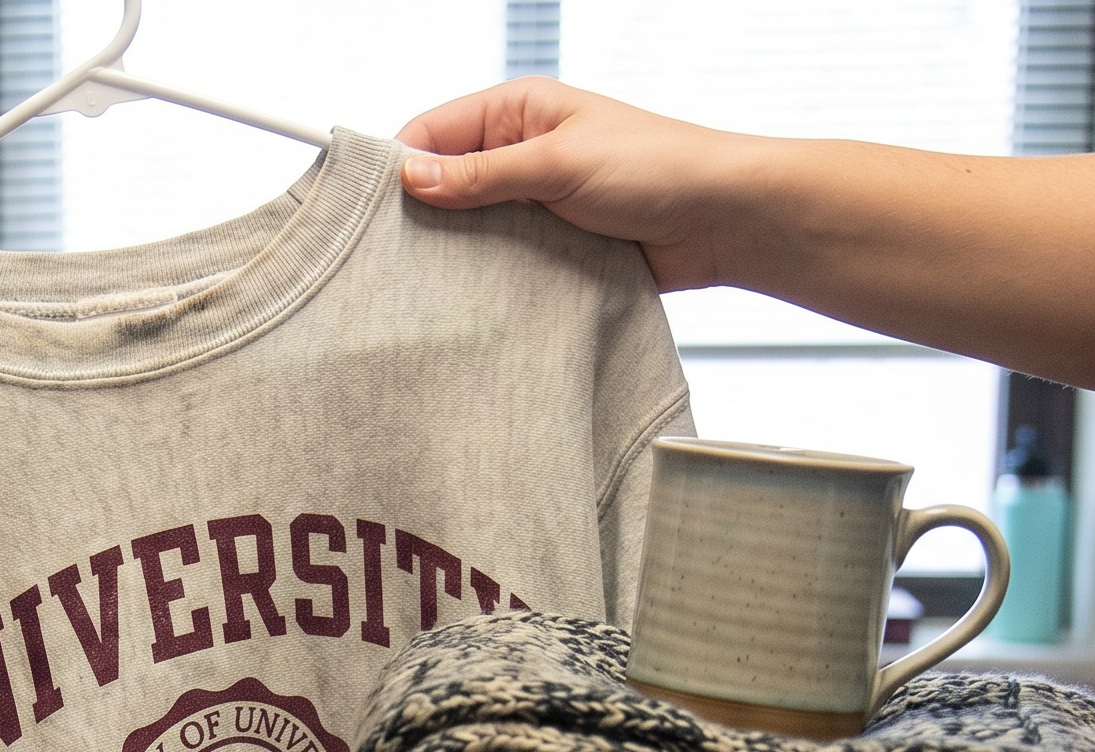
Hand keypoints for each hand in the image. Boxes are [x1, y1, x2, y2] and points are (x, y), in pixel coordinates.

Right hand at [396, 77, 763, 289]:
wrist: (725, 221)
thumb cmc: (658, 168)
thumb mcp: (558, 164)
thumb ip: (482, 175)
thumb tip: (410, 178)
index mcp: (519, 111)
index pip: (433, 131)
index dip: (398, 165)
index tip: (368, 209)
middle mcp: (522, 152)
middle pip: (445, 182)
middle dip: (421, 214)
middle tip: (392, 255)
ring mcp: (536, 201)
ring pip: (470, 227)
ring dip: (455, 252)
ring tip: (427, 283)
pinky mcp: (553, 245)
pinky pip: (503, 261)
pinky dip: (487, 276)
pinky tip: (469, 297)